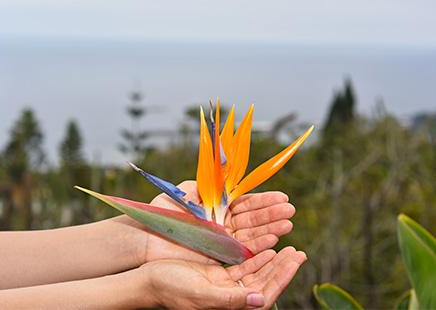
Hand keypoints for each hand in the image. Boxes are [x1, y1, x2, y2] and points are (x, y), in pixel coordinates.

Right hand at [143, 247, 305, 308]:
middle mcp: (231, 296)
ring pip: (255, 272)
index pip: (264, 293)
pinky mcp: (217, 274)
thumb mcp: (202, 294)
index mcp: (230, 305)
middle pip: (264, 282)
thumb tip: (260, 300)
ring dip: (272, 260)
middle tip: (298, 252)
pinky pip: (242, 265)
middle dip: (282, 267)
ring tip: (288, 247)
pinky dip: (255, 255)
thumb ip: (230, 299)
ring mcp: (225, 285)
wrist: (149, 281)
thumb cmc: (171, 289)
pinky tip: (265, 246)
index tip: (295, 259)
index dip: (282, 277)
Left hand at [145, 180, 294, 262]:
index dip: (263, 201)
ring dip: (270, 229)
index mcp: (216, 209)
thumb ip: (205, 185)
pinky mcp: (217, 257)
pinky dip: (257, 246)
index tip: (282, 197)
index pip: (245, 204)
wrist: (144, 236)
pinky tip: (273, 240)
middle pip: (252, 220)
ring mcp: (220, 242)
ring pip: (250, 235)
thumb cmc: (161, 212)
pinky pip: (240, 251)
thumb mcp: (184, 192)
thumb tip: (224, 174)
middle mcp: (222, 226)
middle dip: (272, 214)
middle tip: (290, 209)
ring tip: (288, 222)